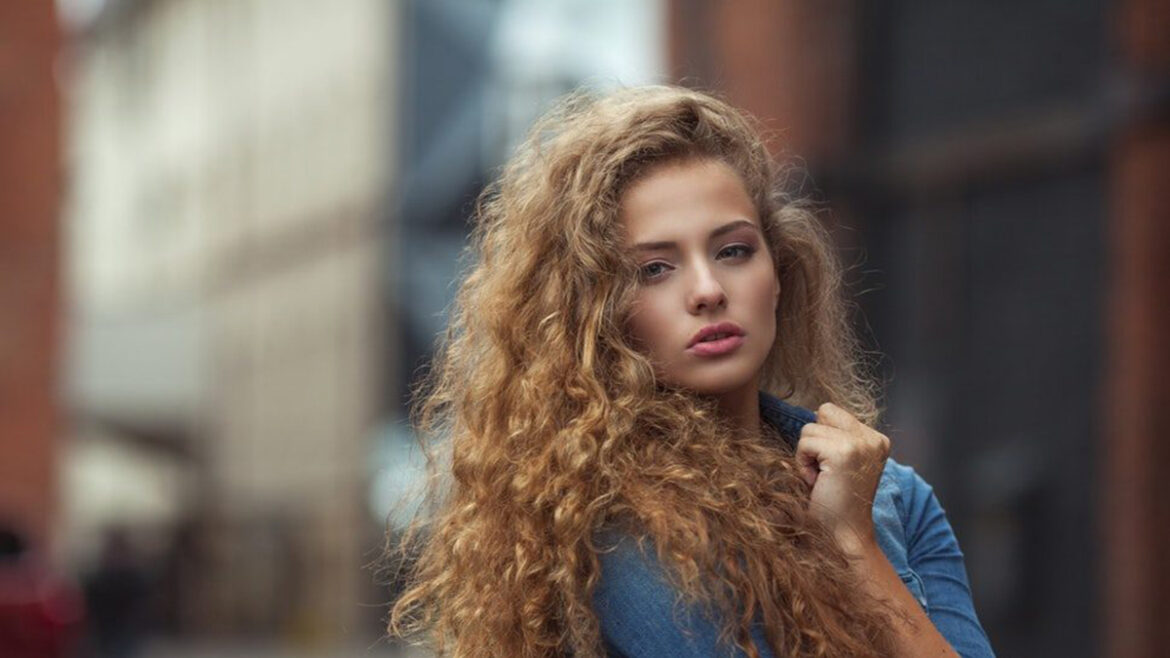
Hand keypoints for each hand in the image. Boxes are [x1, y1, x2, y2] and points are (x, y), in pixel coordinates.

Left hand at [795, 402, 890, 548]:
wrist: (842, 535)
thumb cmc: (834, 502)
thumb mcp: (840, 462)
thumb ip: (835, 436)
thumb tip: (813, 411)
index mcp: (876, 439)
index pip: (831, 412)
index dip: (822, 439)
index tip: (832, 468)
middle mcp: (873, 438)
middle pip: (823, 412)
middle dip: (814, 442)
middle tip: (825, 473)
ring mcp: (861, 444)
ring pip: (809, 428)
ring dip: (807, 455)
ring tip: (822, 479)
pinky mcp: (844, 452)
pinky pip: (805, 443)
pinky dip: (803, 463)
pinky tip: (818, 482)